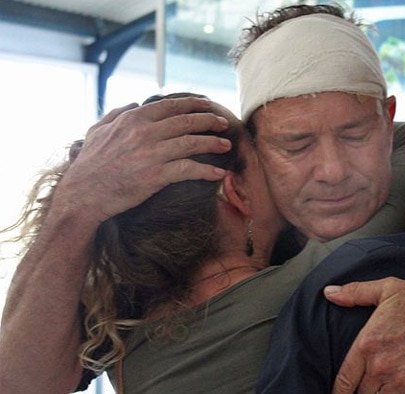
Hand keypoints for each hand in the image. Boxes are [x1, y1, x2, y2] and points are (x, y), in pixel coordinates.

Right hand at [54, 97, 231, 223]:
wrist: (83, 194)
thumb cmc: (89, 164)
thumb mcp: (97, 131)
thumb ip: (116, 114)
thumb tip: (135, 103)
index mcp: (132, 119)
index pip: (170, 106)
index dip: (192, 104)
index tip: (207, 104)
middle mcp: (144, 133)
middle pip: (186, 121)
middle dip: (209, 120)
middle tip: (224, 122)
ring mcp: (152, 154)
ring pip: (192, 143)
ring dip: (213, 143)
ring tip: (227, 144)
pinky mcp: (156, 176)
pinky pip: (189, 170)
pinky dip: (207, 171)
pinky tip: (219, 173)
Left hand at [324, 277, 404, 393]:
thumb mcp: (388, 289)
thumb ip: (355, 293)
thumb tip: (328, 293)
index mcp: (367, 344)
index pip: (343, 380)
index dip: (340, 391)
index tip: (341, 393)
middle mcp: (379, 366)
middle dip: (362, 392)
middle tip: (368, 389)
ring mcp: (400, 383)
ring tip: (385, 389)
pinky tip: (403, 391)